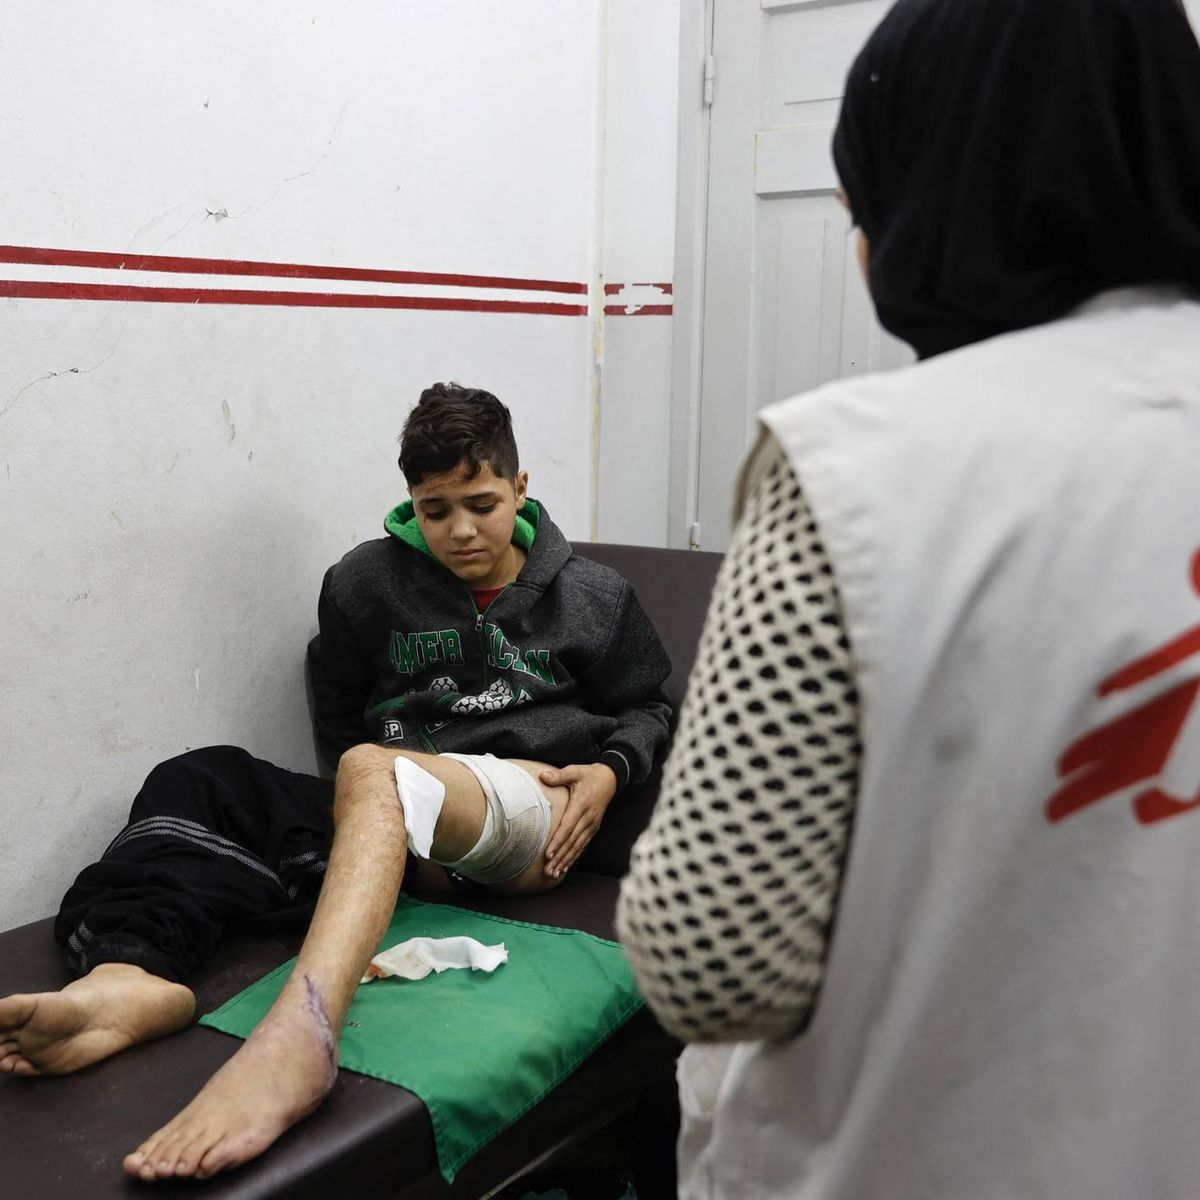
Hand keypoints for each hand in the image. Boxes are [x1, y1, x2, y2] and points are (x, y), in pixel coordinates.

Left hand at [540, 762, 617, 878]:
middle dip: (559, 857)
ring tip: (553, 873)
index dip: (557, 842)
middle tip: (547, 870)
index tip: (548, 854)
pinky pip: (582, 845)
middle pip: (571, 842)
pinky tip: (565, 867)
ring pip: (577, 847)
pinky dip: (573, 857)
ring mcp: (592, 825)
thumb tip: (542, 776)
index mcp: (581, 805)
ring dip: (565, 861)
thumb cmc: (589, 775)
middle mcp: (587, 818)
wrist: (610, 779)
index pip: (567, 827)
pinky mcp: (593, 828)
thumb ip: (559, 776)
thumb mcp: (575, 771)